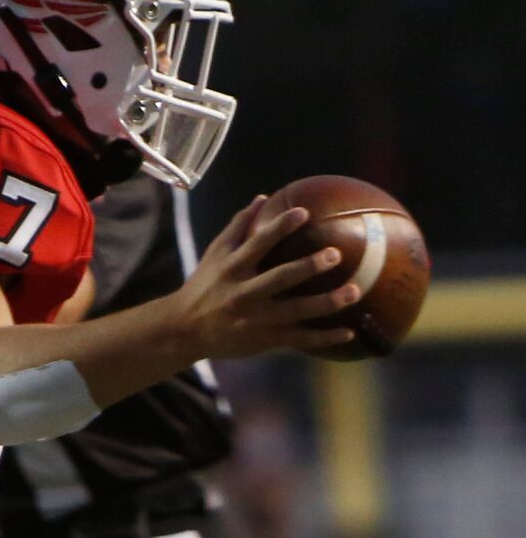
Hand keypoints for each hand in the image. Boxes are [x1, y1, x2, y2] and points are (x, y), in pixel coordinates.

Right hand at [171, 198, 360, 360]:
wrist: (182, 331)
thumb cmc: (203, 286)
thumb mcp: (214, 256)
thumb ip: (238, 227)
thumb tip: (263, 197)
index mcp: (231, 269)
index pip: (257, 244)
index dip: (279, 228)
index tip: (303, 212)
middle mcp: (242, 294)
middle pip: (279, 278)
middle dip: (307, 267)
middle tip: (335, 254)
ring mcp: (254, 319)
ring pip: (295, 311)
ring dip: (327, 302)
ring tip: (355, 291)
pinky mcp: (262, 340)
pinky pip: (298, 339)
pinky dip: (324, 337)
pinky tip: (349, 331)